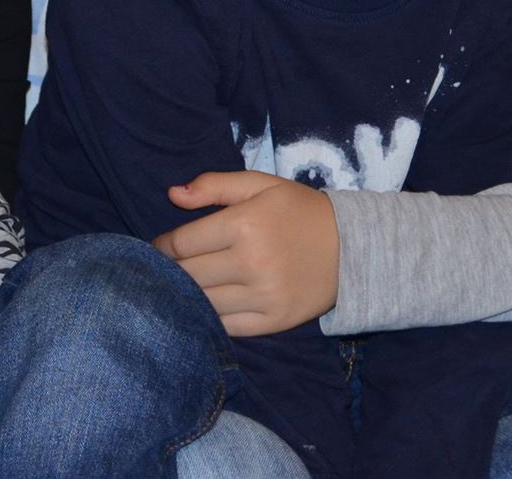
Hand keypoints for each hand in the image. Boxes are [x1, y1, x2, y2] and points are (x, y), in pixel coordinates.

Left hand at [150, 170, 338, 337]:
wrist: (352, 247)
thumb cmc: (298, 210)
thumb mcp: (260, 184)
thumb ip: (215, 185)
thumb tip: (172, 195)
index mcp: (243, 225)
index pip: (181, 244)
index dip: (162, 247)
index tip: (159, 248)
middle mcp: (251, 263)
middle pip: (186, 276)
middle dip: (169, 271)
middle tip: (164, 269)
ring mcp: (263, 296)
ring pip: (202, 303)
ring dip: (186, 296)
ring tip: (182, 287)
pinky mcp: (274, 321)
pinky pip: (226, 326)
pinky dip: (211, 318)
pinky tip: (208, 305)